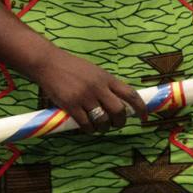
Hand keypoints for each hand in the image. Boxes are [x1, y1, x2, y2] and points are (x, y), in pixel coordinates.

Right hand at [27, 48, 146, 134]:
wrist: (48, 62)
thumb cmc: (71, 67)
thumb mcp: (94, 71)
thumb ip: (106, 85)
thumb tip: (120, 102)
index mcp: (106, 78)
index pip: (130, 94)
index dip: (140, 107)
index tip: (144, 117)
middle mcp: (98, 87)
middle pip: (119, 111)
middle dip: (120, 122)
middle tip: (116, 124)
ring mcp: (84, 97)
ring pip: (102, 120)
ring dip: (104, 128)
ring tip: (100, 127)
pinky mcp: (71, 105)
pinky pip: (86, 124)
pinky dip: (89, 129)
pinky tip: (87, 128)